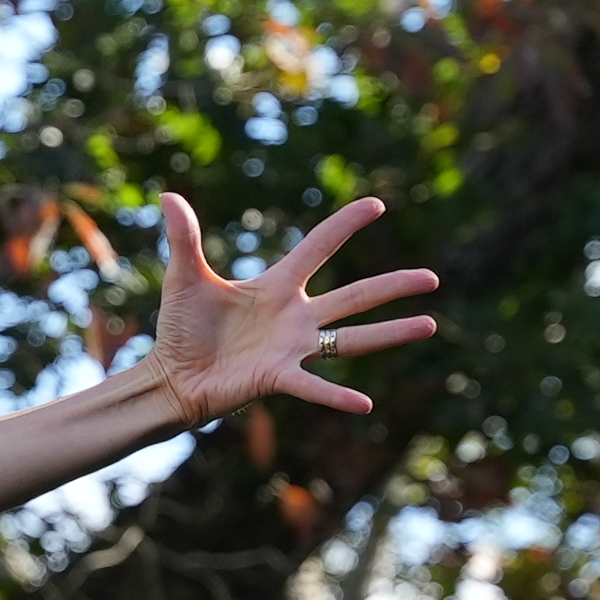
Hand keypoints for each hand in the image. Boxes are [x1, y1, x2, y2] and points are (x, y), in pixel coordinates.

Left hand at [140, 193, 438, 422]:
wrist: (170, 376)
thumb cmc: (180, 329)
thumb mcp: (184, 278)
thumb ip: (184, 238)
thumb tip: (167, 195)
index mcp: (276, 287)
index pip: (319, 247)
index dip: (344, 226)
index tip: (376, 205)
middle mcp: (294, 317)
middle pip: (354, 296)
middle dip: (393, 286)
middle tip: (432, 278)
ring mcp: (291, 348)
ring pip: (352, 337)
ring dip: (390, 332)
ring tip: (430, 324)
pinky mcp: (277, 377)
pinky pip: (313, 386)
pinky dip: (336, 396)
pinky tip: (365, 404)